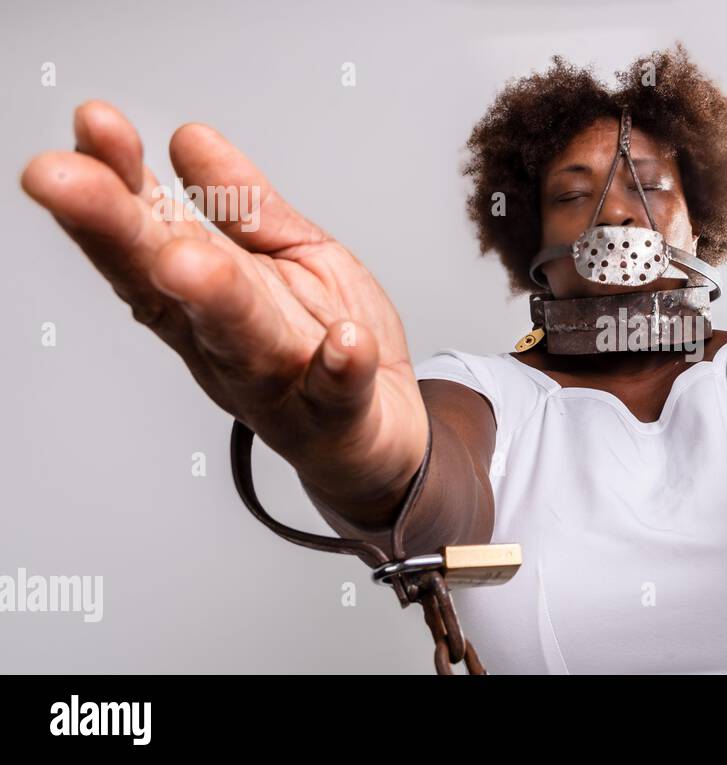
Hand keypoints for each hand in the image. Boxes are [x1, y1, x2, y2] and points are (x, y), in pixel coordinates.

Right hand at [21, 101, 429, 514]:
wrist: (377, 435)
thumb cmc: (321, 343)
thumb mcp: (289, 254)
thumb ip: (242, 204)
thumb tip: (188, 138)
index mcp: (202, 292)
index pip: (148, 229)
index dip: (115, 181)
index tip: (91, 125)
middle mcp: (222, 340)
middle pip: (162, 282)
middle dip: (116, 228)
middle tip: (67, 180)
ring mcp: (276, 382)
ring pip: (241, 341)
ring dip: (213, 299)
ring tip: (188, 260)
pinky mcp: (336, 415)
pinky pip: (338, 392)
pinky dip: (341, 368)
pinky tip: (346, 341)